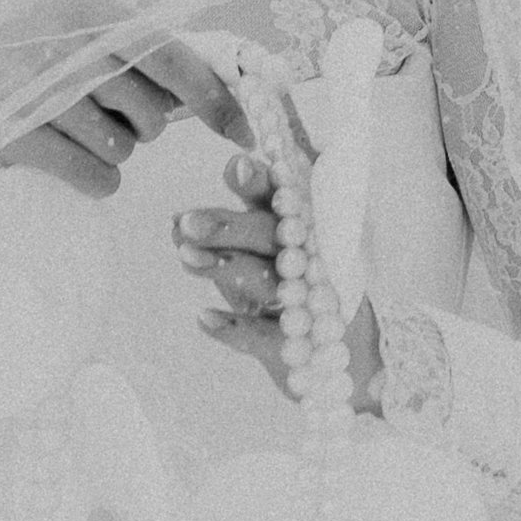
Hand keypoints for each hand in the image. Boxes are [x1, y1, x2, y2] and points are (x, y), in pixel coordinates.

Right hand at [0, 37, 248, 199]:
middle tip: (108, 115)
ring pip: (123, 151)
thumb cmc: (25, 42)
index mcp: (91, 13)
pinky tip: (72, 160)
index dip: (213, 99)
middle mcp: (69, 52)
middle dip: (143, 127)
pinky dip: (94, 179)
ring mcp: (40, 95)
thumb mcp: (77, 24)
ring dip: (113, 152)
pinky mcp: (15, 136)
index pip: (171, 59)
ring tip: (77, 132)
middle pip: (150, 116)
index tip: (244, 131)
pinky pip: (92, 177)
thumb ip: (137, 50)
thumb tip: (217, 91)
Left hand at [178, 144, 384, 412]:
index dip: (260, 180)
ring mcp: (312, 303)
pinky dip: (236, 329)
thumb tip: (176, 223)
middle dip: (229, 226)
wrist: (345, 354)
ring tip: (185, 258)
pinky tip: (204, 318)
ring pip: (269, 280)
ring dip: (228, 268)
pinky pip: (268, 337)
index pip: (284, 194)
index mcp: (306, 224)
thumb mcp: (265, 255)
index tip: (235, 167)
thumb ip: (228, 234)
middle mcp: (313, 258)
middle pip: (272, 235)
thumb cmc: (295, 287)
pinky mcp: (306, 348)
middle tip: (187, 222)